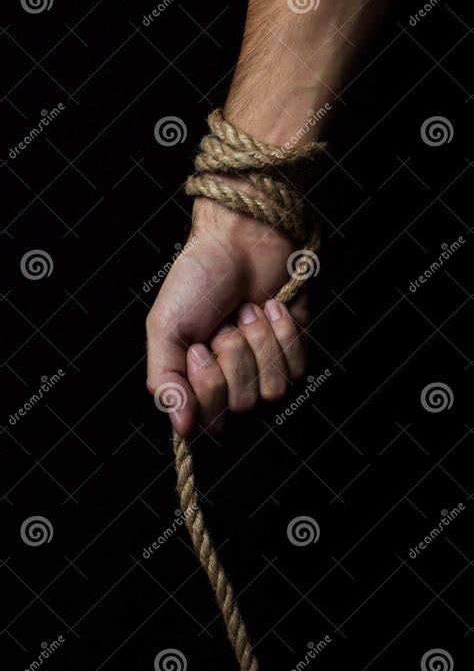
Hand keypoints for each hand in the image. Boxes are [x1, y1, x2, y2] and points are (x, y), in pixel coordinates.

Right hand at [146, 196, 309, 436]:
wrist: (239, 241)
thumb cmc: (198, 281)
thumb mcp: (166, 329)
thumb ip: (165, 381)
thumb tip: (181, 429)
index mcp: (197, 382)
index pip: (210, 422)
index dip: (208, 386)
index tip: (198, 348)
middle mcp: (232, 382)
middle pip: (242, 405)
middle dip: (233, 355)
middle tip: (223, 322)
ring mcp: (265, 368)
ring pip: (272, 390)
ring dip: (258, 342)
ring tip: (246, 311)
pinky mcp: (295, 351)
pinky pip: (296, 367)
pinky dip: (282, 332)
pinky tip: (270, 307)